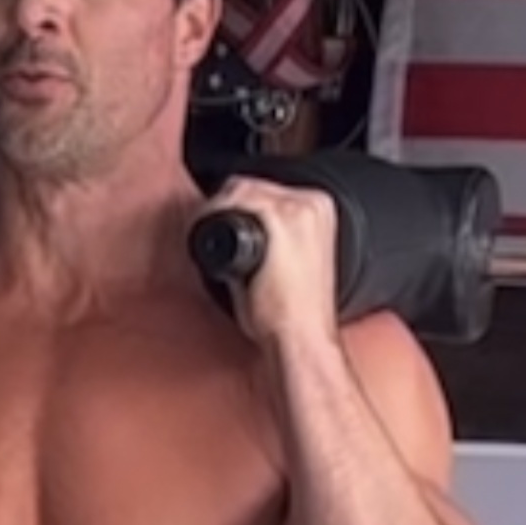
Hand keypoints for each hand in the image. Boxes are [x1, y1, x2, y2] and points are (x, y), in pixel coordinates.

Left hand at [196, 174, 339, 349]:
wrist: (302, 339)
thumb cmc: (295, 317)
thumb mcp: (289, 269)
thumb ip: (267, 246)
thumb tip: (233, 238)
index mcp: (319, 213)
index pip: (268, 192)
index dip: (238, 205)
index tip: (221, 223)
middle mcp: (313, 204)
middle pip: (253, 185)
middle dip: (226, 205)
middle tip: (205, 231)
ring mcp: (297, 207)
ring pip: (242, 188)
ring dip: (219, 209)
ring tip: (207, 238)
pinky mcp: (278, 218)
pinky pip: (236, 201)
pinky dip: (215, 215)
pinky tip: (209, 237)